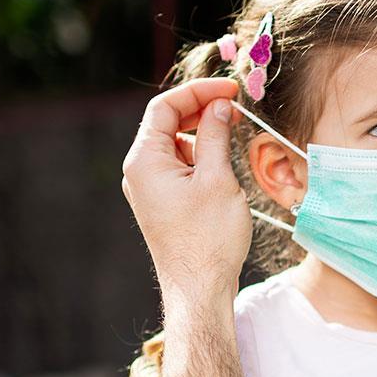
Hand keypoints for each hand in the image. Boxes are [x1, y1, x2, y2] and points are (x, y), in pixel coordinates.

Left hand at [121, 78, 249, 311]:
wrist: (199, 287)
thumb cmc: (209, 238)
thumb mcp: (218, 179)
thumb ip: (216, 136)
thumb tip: (220, 106)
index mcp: (145, 161)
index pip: (165, 107)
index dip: (199, 91)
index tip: (231, 89)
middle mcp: (140, 171)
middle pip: (166, 122)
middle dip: (201, 108)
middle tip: (236, 105)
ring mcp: (150, 187)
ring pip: (175, 142)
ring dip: (203, 130)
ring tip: (234, 129)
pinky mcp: (163, 200)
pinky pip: (179, 163)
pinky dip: (201, 152)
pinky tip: (223, 158)